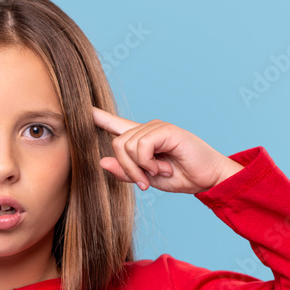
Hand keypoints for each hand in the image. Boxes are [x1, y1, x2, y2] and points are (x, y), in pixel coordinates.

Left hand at [92, 107, 242, 194]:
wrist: (208, 178)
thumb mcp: (146, 179)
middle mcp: (146, 129)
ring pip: (126, 146)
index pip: (114, 124)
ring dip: (140, 168)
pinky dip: (148, 163)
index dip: (98, 117)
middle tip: (145, 181)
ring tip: (159, 173)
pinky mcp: (166, 129)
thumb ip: (125, 172)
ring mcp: (156, 127)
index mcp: (140, 139)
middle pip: (116, 144)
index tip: (81, 108)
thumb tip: (101, 162)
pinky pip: (141, 147)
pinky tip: (162, 167)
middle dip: (128, 169)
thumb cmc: (180, 177)